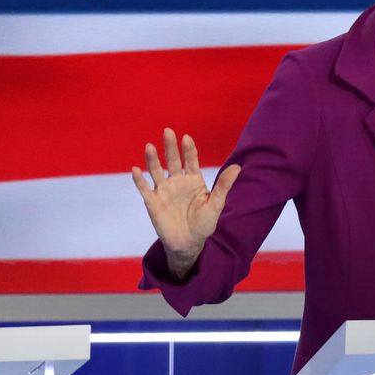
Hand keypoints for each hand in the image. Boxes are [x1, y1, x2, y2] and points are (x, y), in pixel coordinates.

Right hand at [131, 128, 239, 279]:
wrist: (188, 243)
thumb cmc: (204, 224)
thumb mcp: (216, 204)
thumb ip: (224, 186)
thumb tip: (238, 167)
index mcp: (193, 180)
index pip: (190, 160)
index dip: (188, 149)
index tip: (186, 138)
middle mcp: (177, 182)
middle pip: (172, 160)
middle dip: (170, 147)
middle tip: (168, 131)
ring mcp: (163, 191)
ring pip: (156, 171)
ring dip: (152, 159)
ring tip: (150, 146)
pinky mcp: (152, 202)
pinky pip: (144, 189)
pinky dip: (139, 180)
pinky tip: (136, 169)